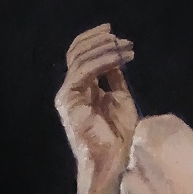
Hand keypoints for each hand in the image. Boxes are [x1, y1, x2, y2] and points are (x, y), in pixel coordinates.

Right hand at [55, 23, 137, 193]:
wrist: (113, 159)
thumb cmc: (118, 136)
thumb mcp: (120, 99)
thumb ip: (114, 78)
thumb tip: (116, 57)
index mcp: (80, 89)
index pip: (81, 56)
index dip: (95, 41)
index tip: (115, 34)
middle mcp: (70, 90)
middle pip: (77, 52)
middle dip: (99, 40)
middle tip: (120, 37)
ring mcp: (67, 95)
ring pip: (80, 58)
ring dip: (104, 49)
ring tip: (125, 47)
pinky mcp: (69, 100)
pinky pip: (85, 71)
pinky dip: (103, 61)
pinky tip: (120, 57)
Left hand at [108, 114, 192, 193]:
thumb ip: (185, 154)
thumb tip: (172, 159)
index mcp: (162, 133)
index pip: (152, 132)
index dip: (168, 154)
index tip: (185, 173)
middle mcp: (134, 156)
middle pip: (137, 161)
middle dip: (153, 178)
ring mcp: (122, 191)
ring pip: (131, 191)